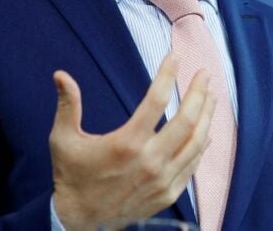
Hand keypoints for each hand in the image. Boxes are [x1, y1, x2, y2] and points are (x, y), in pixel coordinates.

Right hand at [49, 54, 214, 229]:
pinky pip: (193, 164)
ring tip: (211, 96)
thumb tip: (60, 75)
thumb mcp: (63, 139)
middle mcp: (150, 161)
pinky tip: (206, 131)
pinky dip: (202, 145)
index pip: (156, 101)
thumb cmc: (72, 177)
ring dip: (207, 116)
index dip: (167, 75)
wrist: (80, 223)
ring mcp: (162, 179)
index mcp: (126, 144)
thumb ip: (67, 105)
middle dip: (198, 92)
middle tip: (204, 73)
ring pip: (196, 142)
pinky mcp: (168, 193)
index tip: (174, 57)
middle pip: (186, 120)